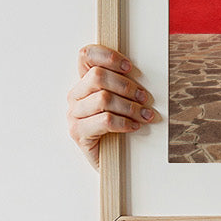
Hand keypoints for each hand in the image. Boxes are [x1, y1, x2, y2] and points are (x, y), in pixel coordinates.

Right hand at [67, 45, 156, 169]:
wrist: (113, 165)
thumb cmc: (120, 130)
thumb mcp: (123, 103)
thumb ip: (124, 86)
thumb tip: (143, 75)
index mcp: (84, 83)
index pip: (86, 56)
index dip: (107, 56)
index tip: (129, 67)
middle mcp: (75, 96)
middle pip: (97, 76)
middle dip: (126, 85)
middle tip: (144, 97)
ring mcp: (74, 115)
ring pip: (103, 98)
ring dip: (130, 106)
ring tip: (145, 115)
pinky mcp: (78, 133)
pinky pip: (105, 121)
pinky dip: (124, 122)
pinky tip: (134, 126)